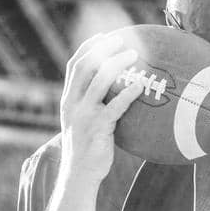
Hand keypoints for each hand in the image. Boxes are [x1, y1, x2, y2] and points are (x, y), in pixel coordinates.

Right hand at [58, 33, 145, 185]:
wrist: (80, 174)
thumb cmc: (89, 148)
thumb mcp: (86, 122)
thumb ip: (95, 105)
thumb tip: (120, 91)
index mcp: (68, 99)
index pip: (74, 66)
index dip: (87, 48)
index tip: (103, 36)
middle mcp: (72, 103)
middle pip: (85, 67)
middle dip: (102, 49)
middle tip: (121, 39)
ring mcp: (84, 115)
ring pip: (98, 81)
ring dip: (116, 64)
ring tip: (134, 54)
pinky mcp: (97, 128)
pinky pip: (115, 107)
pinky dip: (128, 94)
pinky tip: (141, 86)